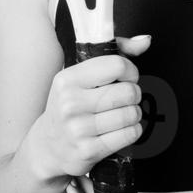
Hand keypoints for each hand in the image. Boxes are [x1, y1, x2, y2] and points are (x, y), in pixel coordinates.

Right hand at [27, 35, 151, 178]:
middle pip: (128, 91)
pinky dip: (133, 131)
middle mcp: (70, 103)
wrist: (47, 146)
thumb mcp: (82, 76)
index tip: (126, 78)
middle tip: (124, 99)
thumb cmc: (71, 105)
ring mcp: (79, 129)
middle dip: (134, 95)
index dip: (130, 71)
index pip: (117, 65)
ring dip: (134, 114)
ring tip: (121, 115)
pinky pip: (130, 134)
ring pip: (132, 114)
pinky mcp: (89, 151)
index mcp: (68, 79)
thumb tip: (146, 41)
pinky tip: (120, 130)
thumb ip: (116, 53)